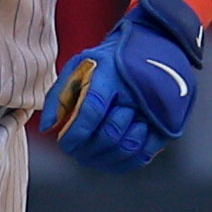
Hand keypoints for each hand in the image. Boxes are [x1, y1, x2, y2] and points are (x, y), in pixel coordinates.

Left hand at [44, 0, 202, 172]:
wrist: (154, 47)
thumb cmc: (109, 61)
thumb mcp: (81, 65)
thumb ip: (60, 94)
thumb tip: (48, 128)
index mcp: (110, 74)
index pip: (92, 111)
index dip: (76, 134)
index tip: (65, 145)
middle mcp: (134, 92)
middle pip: (109, 134)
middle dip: (87, 149)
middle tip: (76, 152)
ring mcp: (152, 109)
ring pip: (127, 148)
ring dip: (104, 158)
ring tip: (91, 155)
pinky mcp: (164, 124)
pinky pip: (143, 154)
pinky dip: (123, 163)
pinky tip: (110, 160)